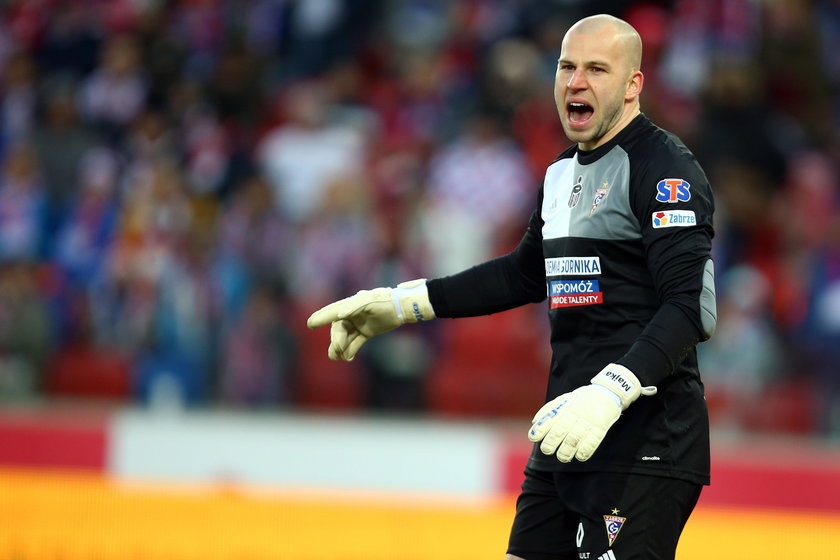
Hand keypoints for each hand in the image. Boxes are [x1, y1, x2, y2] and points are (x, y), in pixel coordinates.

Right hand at [307, 279, 433, 360]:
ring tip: (337, 357)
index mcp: (351, 305)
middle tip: (336, 351)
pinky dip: (351, 350)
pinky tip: (348, 357)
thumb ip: (353, 307)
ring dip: (341, 347)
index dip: (321, 318)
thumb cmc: (385, 301)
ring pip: (345, 337)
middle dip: (336, 340)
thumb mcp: (369, 301)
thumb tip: (340, 315)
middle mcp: (352, 314)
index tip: (310, 324)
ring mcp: (359, 324)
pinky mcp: (367, 332)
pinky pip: (355, 342)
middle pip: (339, 329)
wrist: (402, 307)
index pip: (332, 312)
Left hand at [527, 363, 656, 461]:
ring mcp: (588, 422)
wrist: (607, 392)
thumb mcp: (564, 399)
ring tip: (562, 457)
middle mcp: (574, 415)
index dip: (540, 429)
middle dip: (551, 443)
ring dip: (566, 451)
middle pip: (560, 431)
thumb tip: (534, 422)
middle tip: (546, 450)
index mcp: (564, 408)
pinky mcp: (600, 428)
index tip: (533, 437)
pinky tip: (579, 456)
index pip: (549, 419)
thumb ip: (548, 410)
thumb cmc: (581, 399)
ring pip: (574, 439)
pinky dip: (585, 451)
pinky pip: (592, 442)